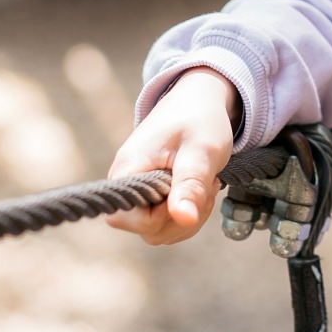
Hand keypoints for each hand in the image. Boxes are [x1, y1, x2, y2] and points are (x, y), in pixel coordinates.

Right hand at [106, 67, 240, 243]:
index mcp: (127, 170)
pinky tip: (200, 190)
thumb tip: (184, 219)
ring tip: (204, 184)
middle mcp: (125, 184)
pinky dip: (188, 215)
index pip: (129, 218)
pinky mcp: (150, 195)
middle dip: (182, 218)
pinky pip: (165, 223)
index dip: (163, 214)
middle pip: (146, 230)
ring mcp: (137, 191)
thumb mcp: (202, 150)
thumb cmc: (199, 119)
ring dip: (188, 218)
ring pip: (158, 231)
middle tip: (206, 185)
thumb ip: (191, 185)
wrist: (199, 100)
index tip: (187, 185)